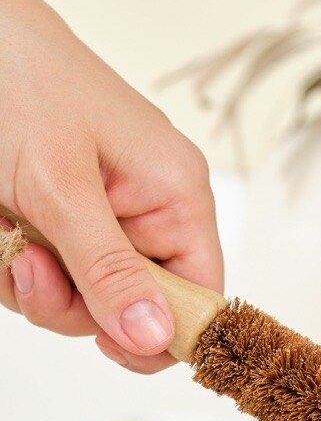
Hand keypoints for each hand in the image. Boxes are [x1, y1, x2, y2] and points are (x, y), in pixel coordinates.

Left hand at [0, 0, 222, 372]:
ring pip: (82, 299)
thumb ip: (107, 268)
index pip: (202, 297)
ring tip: (6, 232)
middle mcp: (149, 213)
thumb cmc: (20, 78)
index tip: (110, 342)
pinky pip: (49, 277)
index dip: (164, 333)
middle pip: (133, 309)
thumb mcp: (61, 187)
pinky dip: (14, 264)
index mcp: (177, 196)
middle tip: (29, 266)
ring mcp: (103, 219)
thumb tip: (154, 335)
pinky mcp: (63, 221)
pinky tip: (2, 226)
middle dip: (73, 302)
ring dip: (33, 283)